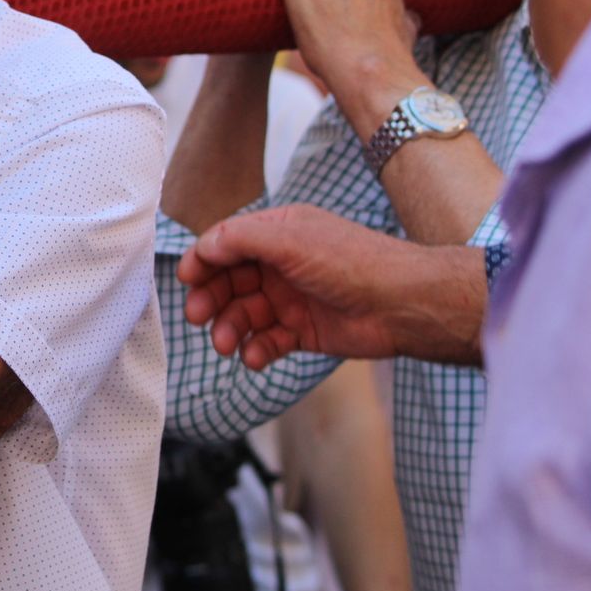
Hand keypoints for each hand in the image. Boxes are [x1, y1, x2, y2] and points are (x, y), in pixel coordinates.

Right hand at [178, 204, 483, 368]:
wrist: (403, 305)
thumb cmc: (353, 263)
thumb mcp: (291, 240)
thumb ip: (241, 239)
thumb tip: (203, 246)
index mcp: (279, 233)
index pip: (227, 243)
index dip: (204, 260)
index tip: (187, 279)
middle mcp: (282, 264)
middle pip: (230, 281)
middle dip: (211, 299)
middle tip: (198, 317)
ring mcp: (292, 298)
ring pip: (244, 314)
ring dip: (230, 329)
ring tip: (226, 345)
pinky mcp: (303, 331)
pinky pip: (267, 341)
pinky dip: (256, 350)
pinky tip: (255, 357)